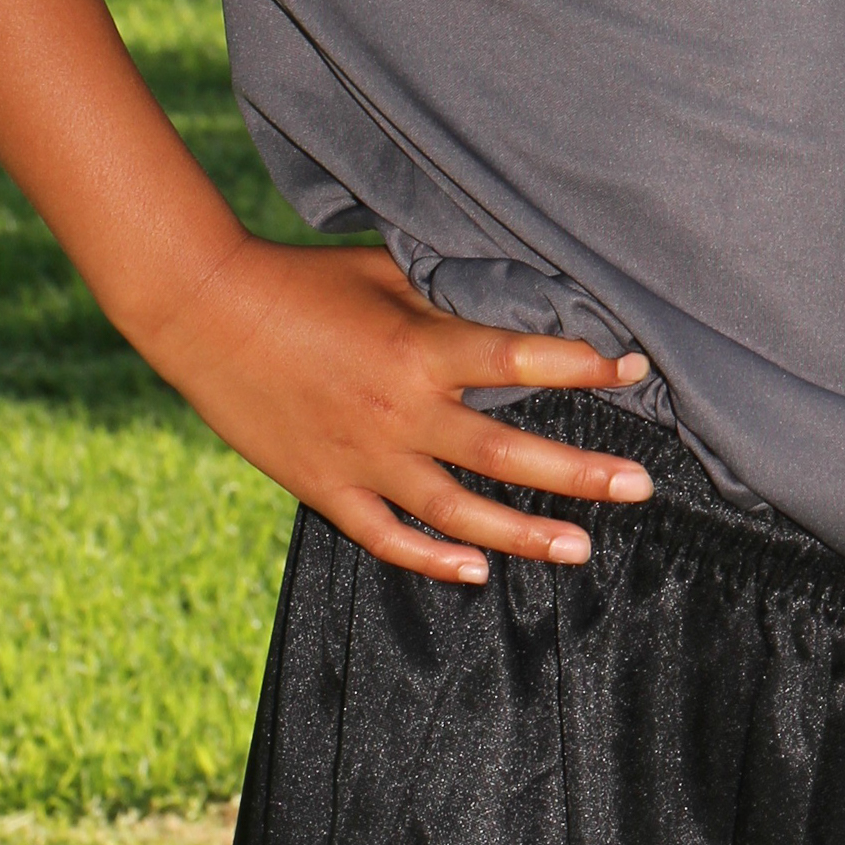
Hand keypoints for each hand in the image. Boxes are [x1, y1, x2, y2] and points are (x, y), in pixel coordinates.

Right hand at [146, 237, 656, 585]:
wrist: (203, 312)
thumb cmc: (300, 277)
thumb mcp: (384, 271)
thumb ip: (446, 298)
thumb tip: (514, 304)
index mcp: (419, 348)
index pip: (523, 360)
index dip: (586, 365)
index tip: (636, 367)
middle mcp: (400, 412)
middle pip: (508, 452)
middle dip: (582, 473)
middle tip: (640, 485)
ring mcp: (363, 459)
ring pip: (459, 515)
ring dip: (524, 534)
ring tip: (582, 549)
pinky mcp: (325, 488)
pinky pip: (388, 538)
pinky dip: (433, 561)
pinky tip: (476, 573)